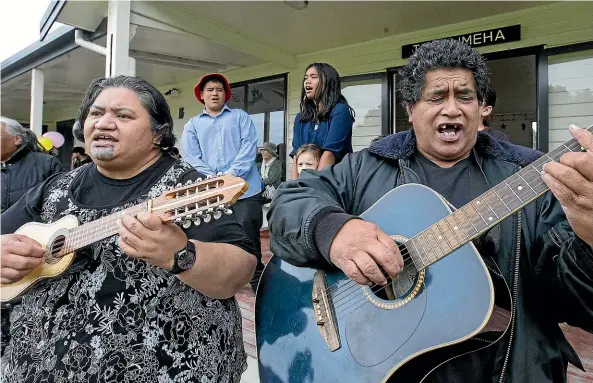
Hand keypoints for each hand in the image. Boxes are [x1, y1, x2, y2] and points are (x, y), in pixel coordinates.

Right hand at [1, 234, 44, 283]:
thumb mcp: (14, 238)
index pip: (28, 250)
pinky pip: (12, 280)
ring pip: (19, 273)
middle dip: (36, 262)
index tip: (43, 252)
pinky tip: (22, 271)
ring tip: (32, 265)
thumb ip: (29, 241)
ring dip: (29, 270)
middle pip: (25, 263)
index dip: (39, 252)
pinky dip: (20, 276)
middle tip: (40, 260)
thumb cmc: (1, 244)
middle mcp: (3, 258)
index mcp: (7, 246)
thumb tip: (40, 249)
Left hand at [117, 212, 187, 269]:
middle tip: (125, 215)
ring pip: (127, 236)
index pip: (146, 219)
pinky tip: (122, 236)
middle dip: (127, 218)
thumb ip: (160, 219)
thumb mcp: (173, 226)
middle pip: (133, 226)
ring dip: (121, 228)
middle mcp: (151, 240)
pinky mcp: (140, 255)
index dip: (141, 214)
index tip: (140, 213)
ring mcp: (144, 248)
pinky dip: (121, 241)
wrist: (178, 258)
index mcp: (160, 231)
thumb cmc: (176, 241)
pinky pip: (126, 248)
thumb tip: (148, 211)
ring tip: (120, 223)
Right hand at [329, 220, 403, 285]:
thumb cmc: (354, 232)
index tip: (400, 267)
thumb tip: (395, 259)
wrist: (331, 229)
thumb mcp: (370, 230)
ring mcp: (353, 252)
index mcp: (373, 232)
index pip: (391, 246)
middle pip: (384, 257)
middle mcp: (364, 242)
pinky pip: (355, 274)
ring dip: (378, 277)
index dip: (398, 260)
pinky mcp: (343, 261)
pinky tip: (368, 281)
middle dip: (392, 270)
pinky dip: (363, 280)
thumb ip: (382, 241)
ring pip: (369, 268)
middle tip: (394, 275)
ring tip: (381, 281)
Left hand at [542, 125, 592, 247]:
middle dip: (566, 158)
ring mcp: (588, 196)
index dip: (584, 137)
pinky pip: (559, 190)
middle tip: (562, 160)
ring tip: (549, 168)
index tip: (574, 130)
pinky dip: (550, 181)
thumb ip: (591, 167)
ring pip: (566, 174)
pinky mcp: (576, 208)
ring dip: (553, 168)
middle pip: (579, 161)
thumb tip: (580, 149)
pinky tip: (547, 178)